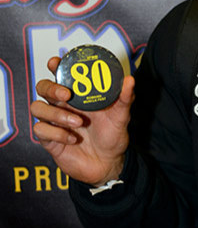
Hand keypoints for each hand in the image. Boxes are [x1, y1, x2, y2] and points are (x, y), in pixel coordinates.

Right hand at [31, 56, 134, 186]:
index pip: (60, 74)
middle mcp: (62, 105)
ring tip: (78, 123)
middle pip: (42, 87)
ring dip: (56, 114)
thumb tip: (130, 79)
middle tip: (67, 95)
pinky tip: (73, 139)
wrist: (108, 164)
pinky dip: (56, 133)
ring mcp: (54, 122)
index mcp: (77, 95)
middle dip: (51, 88)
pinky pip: (40, 130)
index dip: (55, 66)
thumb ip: (124, 99)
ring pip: (38, 108)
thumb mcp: (121, 116)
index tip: (57, 62)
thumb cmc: (112, 136)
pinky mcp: (49, 139)